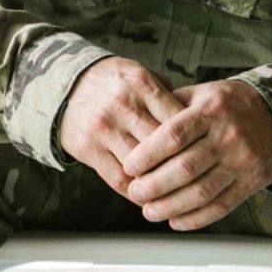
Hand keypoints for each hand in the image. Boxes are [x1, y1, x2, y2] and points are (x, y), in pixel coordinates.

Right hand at [56, 57, 186, 197]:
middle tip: (197, 182)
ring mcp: (103, 128)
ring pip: (142, 167)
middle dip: (181, 167)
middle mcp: (122, 104)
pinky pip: (118, 179)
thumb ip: (168, 95)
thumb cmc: (113, 82)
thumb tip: (199, 123)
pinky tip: (149, 197)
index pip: (178, 119)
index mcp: (141, 84)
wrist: (65, 84)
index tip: (205, 156)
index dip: (195, 141)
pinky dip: (136, 192)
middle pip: (163, 146)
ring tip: (176, 196)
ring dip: (159, 185)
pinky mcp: (88, 148)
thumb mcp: (141, 75)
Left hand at [120, 78, 271, 230]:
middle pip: (185, 168)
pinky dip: (197, 218)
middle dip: (155, 185)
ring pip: (202, 192)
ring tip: (150, 211)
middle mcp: (228, 136)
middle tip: (134, 192)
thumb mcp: (200, 93)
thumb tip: (134, 131)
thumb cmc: (226, 104)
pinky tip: (176, 221)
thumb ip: (169, 107)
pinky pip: (222, 206)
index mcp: (211, 111)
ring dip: (171, 206)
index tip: (129, 166)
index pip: (174, 135)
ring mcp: (242, 161)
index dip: (149, 154)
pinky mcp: (253, 181)